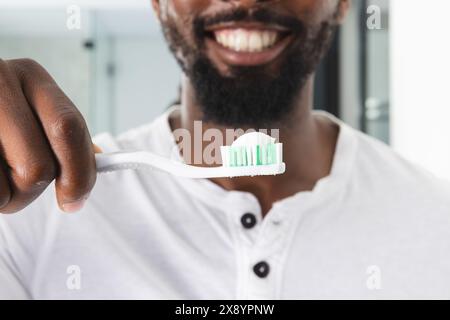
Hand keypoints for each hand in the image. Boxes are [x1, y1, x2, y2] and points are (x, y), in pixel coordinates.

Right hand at [0, 58, 97, 212]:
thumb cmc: (2, 118)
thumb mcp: (32, 112)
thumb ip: (64, 135)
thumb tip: (101, 156)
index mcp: (32, 77)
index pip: (69, 128)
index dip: (79, 173)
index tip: (75, 200)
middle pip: (38, 166)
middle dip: (33, 189)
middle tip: (22, 188)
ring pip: (9, 187)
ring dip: (8, 196)